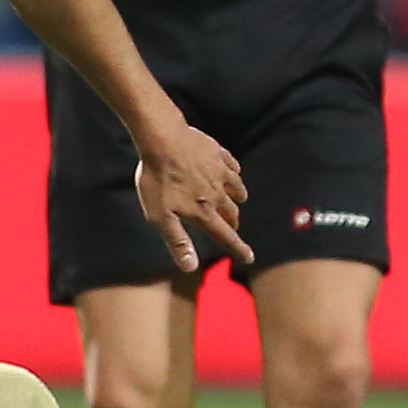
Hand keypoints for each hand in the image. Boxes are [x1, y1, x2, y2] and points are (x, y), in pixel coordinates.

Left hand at [135, 124, 250, 271]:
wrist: (163, 140)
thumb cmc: (157, 180)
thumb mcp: (161, 216)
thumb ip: (177, 241)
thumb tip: (190, 267)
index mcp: (203, 211)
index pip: (226, 236)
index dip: (238, 249)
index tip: (249, 257)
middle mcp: (217, 194)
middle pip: (232, 213)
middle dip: (233, 222)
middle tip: (232, 227)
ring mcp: (220, 172)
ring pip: (237, 189)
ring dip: (237, 198)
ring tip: (236, 201)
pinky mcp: (218, 154)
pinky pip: (233, 167)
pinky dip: (234, 174)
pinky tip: (231, 173)